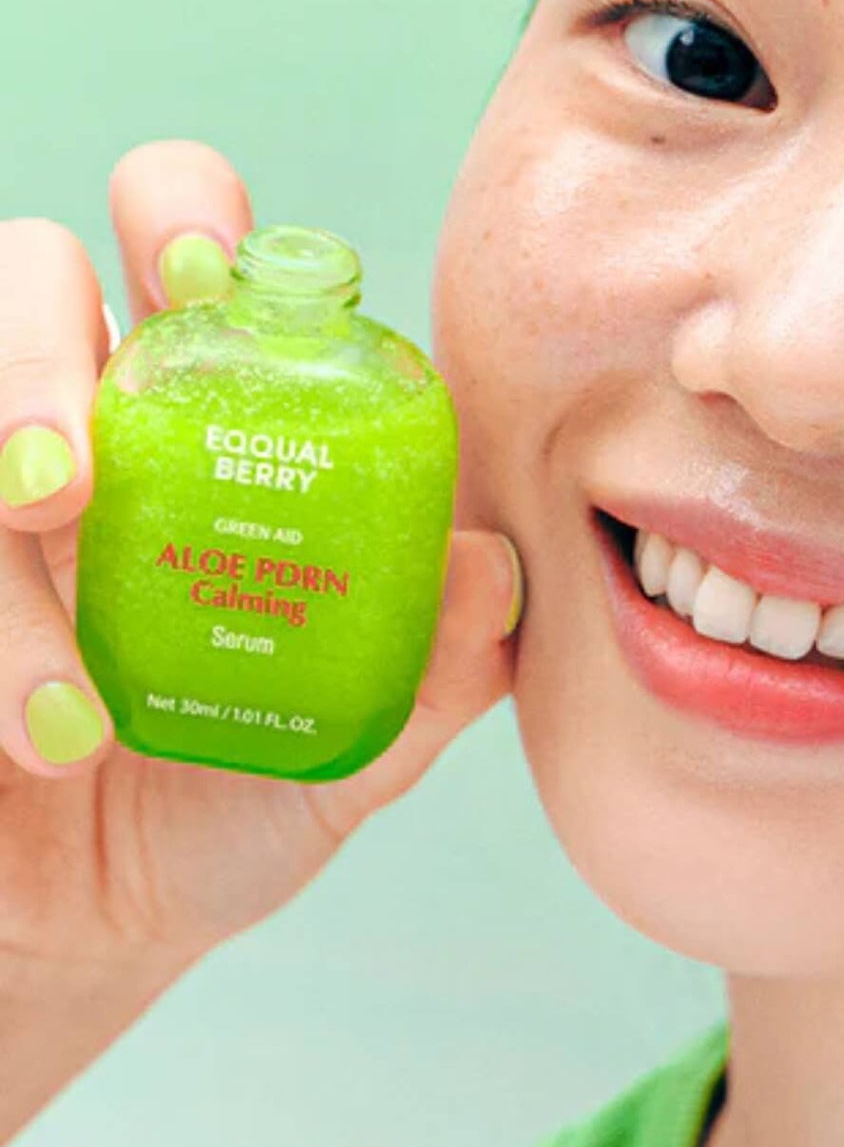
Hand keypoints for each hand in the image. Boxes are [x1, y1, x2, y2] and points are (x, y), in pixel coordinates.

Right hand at [0, 141, 522, 977]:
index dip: (188, 217)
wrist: (97, 928)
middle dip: (36, 342)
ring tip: (71, 702)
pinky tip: (42, 741)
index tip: (215, 277)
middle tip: (68, 473)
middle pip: (28, 274)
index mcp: (211, 425)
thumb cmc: (230, 796)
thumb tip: (494, 570)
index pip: (193, 258)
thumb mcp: (351, 743)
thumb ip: (432, 666)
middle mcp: (86, 433)